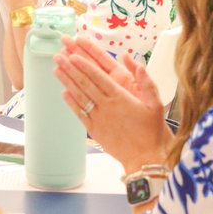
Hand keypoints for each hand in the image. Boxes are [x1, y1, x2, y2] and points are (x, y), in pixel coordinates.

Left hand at [54, 36, 172, 172]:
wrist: (145, 158)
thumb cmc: (151, 132)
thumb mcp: (156, 104)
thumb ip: (146, 82)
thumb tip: (137, 65)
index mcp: (121, 98)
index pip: (98, 76)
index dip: (84, 65)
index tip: (73, 55)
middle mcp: (107, 106)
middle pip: (85, 83)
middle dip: (70, 68)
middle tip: (58, 57)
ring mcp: (99, 118)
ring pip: (79, 96)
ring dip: (67, 82)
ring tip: (56, 70)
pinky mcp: (95, 130)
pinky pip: (80, 113)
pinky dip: (71, 103)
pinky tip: (63, 93)